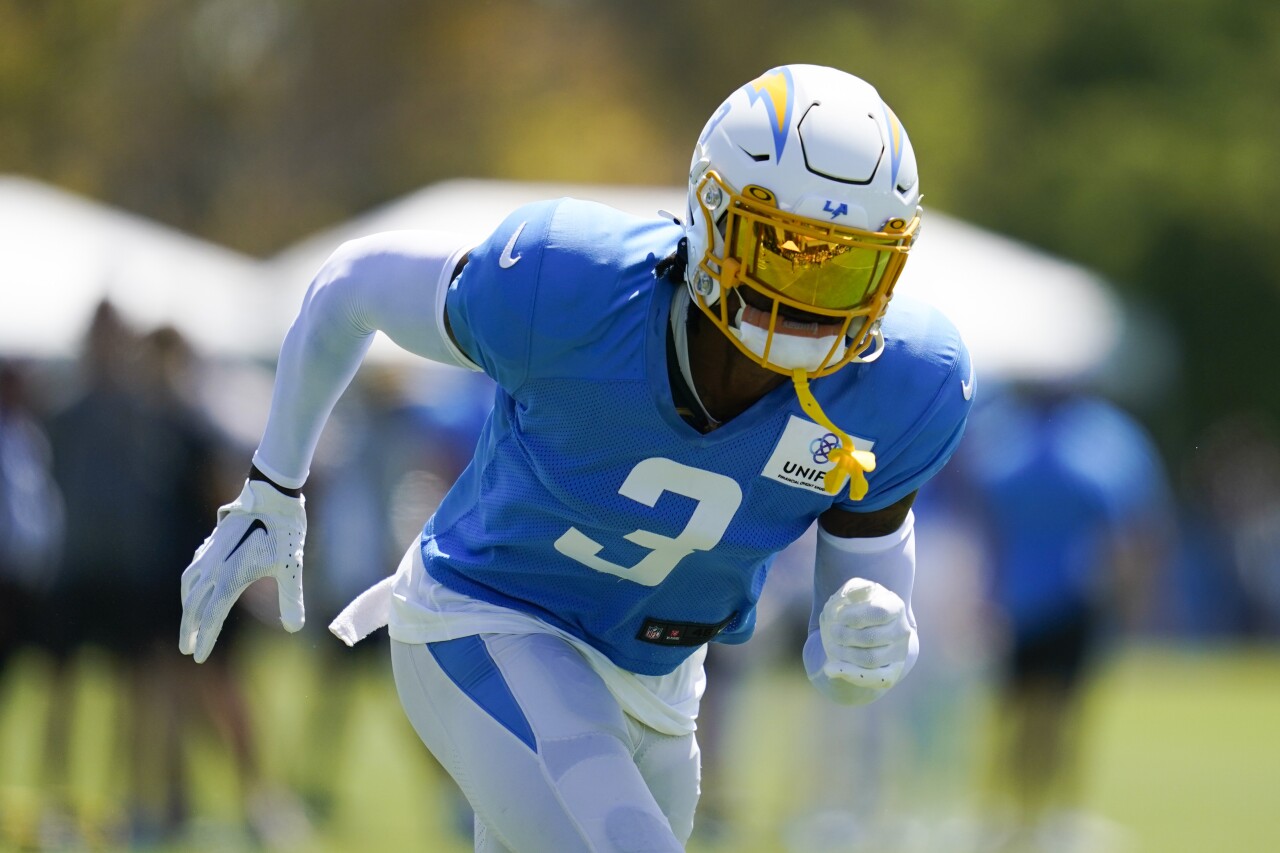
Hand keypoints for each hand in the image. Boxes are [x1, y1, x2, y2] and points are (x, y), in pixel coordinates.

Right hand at [179, 479, 306, 661]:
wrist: (272, 496)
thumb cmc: (284, 532)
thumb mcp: (291, 568)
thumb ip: (291, 599)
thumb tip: (294, 628)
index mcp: (232, 578)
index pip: (212, 616)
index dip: (205, 639)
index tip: (199, 657)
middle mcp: (215, 569)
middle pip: (195, 606)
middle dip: (191, 630)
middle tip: (187, 649)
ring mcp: (210, 555)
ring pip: (190, 587)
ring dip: (187, 608)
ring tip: (189, 624)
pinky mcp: (211, 544)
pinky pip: (194, 571)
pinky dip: (190, 586)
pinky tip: (194, 589)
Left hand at [818, 577, 912, 689]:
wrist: (866, 629)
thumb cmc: (857, 607)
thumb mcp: (852, 592)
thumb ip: (852, 590)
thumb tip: (850, 596)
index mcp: (895, 606)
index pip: (879, 613)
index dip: (855, 615)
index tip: (840, 615)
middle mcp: (902, 631)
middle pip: (871, 638)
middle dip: (845, 635)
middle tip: (832, 631)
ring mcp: (898, 653)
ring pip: (870, 659)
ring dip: (844, 654)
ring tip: (832, 645)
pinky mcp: (891, 672)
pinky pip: (873, 679)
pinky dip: (849, 674)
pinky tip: (830, 669)